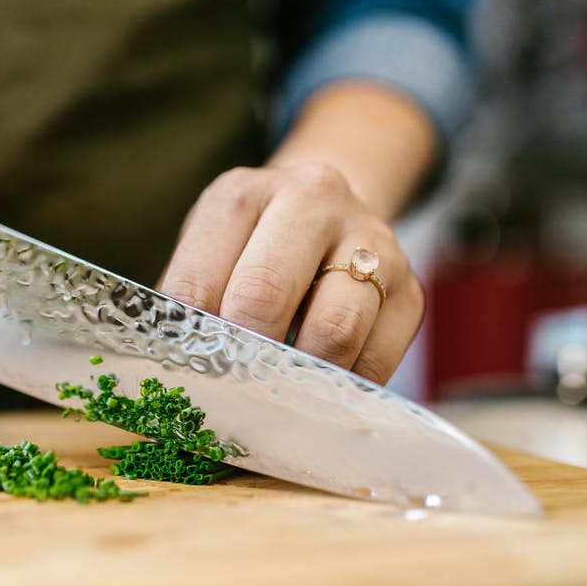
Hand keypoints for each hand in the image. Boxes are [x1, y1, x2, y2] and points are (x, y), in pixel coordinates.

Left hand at [158, 163, 424, 382]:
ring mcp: (371, 242)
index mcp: (242, 194)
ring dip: (298, 378)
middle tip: (233, 390)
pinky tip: (321, 385)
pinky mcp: (411, 290)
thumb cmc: (254, 249)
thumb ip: (191, 303)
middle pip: (263, 296)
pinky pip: (375, 360)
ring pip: (333, 332)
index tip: (190, 376)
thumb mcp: (212, 253)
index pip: (197, 282)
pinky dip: (343, 387)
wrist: (333, 217)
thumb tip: (175, 372)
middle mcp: (312, 200)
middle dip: (242, 356)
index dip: (189, 342)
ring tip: (279, 392)